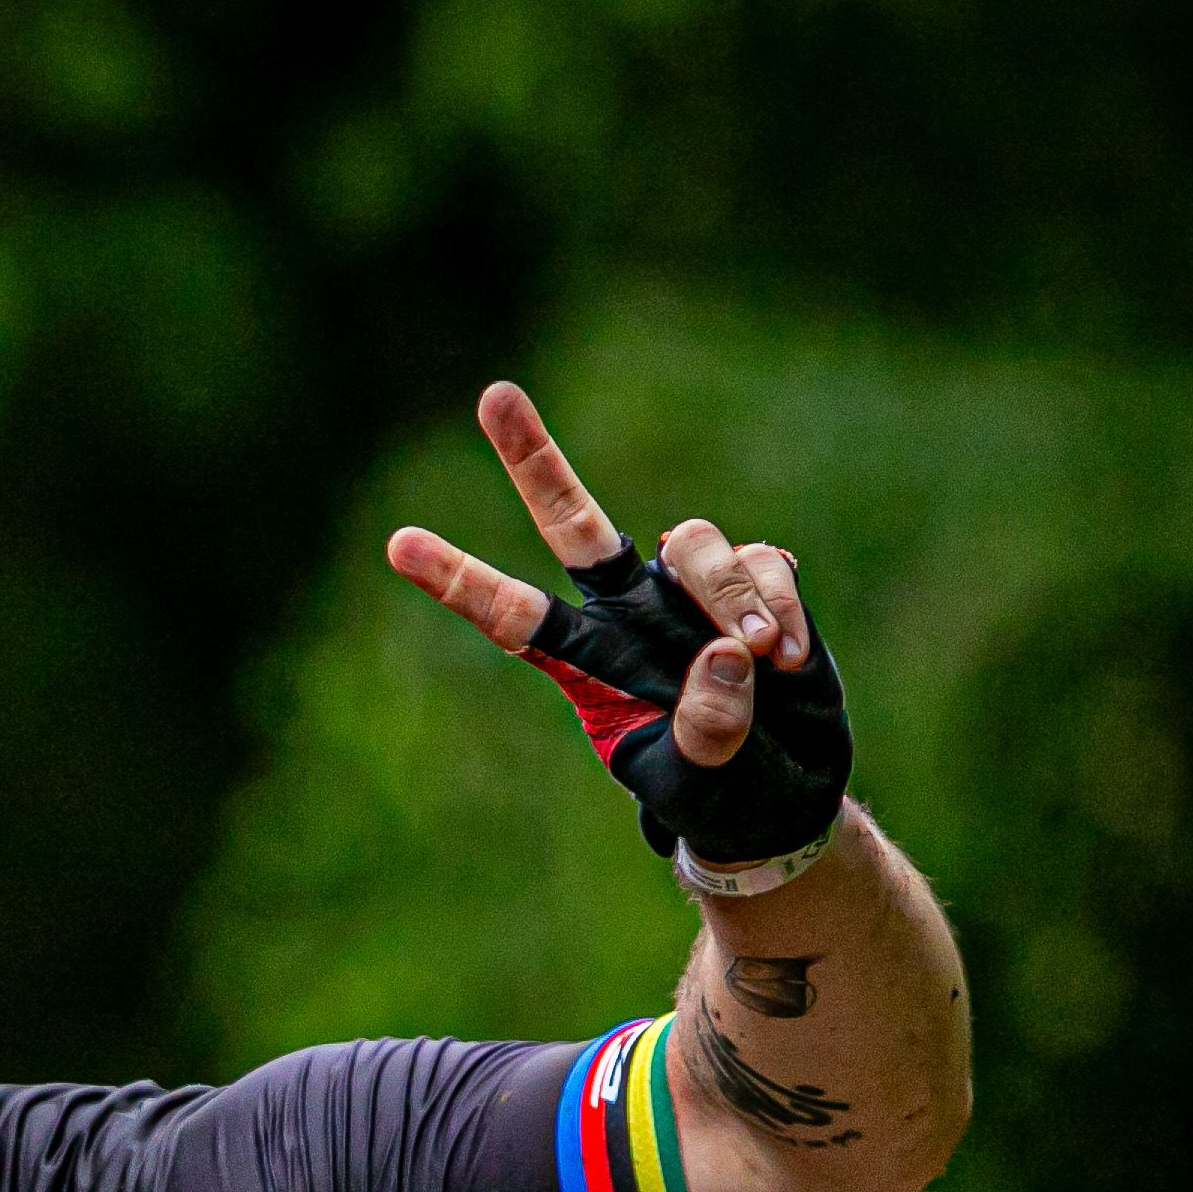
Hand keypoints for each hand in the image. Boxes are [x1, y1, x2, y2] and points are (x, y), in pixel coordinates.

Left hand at [384, 381, 851, 866]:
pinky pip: (765, 562)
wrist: (788, 792)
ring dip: (730, 595)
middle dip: (535, 460)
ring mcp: (688, 592)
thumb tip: (726, 652)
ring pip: (693, 544)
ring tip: (765, 656)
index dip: (460, 580)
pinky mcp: (755, 580)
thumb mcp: (705, 785)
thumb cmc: (724, 796)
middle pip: (574, 525)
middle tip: (493, 396)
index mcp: (587, 666)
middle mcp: (627, 613)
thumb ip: (708, 730)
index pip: (513, 617)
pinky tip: (793, 659)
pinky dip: (780, 606)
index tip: (399, 544)